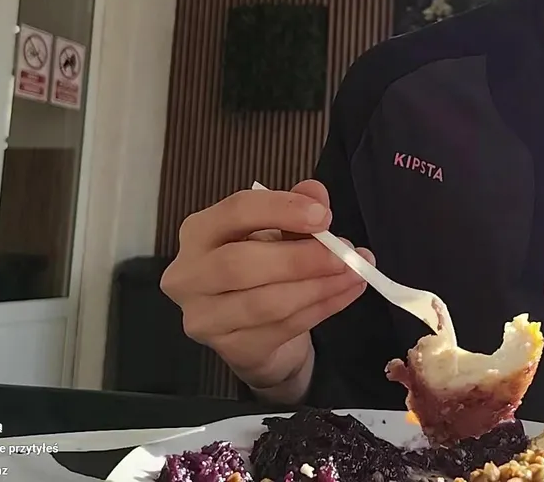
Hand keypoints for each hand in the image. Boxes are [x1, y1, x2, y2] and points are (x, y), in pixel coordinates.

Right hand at [161, 180, 374, 394]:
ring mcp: (204, 317)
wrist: (254, 332)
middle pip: (240, 263)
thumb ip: (295, 209)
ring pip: (265, 302)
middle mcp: (190, 275)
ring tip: (354, 274)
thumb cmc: (260, 271)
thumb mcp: (277, 232)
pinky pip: (282, 328)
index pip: (235, 212)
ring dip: (319, 287)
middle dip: (300, 258)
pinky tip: (343, 294)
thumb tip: (316, 194)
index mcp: (198, 232)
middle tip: (343, 255)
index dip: (281, 209)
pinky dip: (321, 309)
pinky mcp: (230, 349)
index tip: (323, 215)